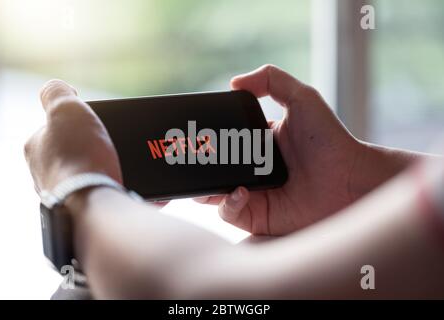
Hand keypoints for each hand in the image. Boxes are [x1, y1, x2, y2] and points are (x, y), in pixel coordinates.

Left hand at [24, 80, 121, 192]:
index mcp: (35, 147)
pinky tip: (112, 182)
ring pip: (81, 172)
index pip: (55, 127)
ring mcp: (59, 192)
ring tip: (111, 165)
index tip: (93, 125)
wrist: (92, 200)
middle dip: (87, 147)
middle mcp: (41, 172)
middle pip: (69, 151)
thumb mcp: (66, 109)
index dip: (77, 123)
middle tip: (106, 145)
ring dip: (95, 167)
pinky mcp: (77, 208)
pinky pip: (93, 190)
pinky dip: (102, 185)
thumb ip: (57, 92)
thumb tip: (58, 87)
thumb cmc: (78, 156)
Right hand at [196, 65, 367, 234]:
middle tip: (190, 158)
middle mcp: (252, 169)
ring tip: (205, 179)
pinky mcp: (257, 217)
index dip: (208, 139)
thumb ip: (271, 79)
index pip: (224, 141)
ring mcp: (253, 194)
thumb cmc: (330, 139)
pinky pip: (230, 213)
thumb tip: (233, 82)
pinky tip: (239, 192)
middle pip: (214, 168)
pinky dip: (228, 204)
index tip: (194, 134)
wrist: (349, 179)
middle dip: (199, 165)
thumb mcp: (302, 98)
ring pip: (215, 193)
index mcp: (257, 143)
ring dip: (205, 187)